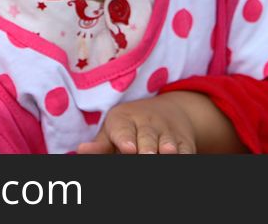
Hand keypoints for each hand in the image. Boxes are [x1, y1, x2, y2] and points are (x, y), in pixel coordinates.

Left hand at [76, 94, 196, 154]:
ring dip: (167, 151)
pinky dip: (183, 154)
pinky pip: (186, 150)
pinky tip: (179, 155)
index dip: (125, 138)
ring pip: (168, 144)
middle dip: (146, 148)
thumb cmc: (129, 128)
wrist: (167, 112)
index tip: (128, 148)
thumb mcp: (112, 132)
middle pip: (146, 139)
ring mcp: (167, 131)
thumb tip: (81, 150)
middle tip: (145, 155)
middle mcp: (147, 123)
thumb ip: (100, 145)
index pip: (123, 129)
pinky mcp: (184, 141)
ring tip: (166, 153)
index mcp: (124, 119)